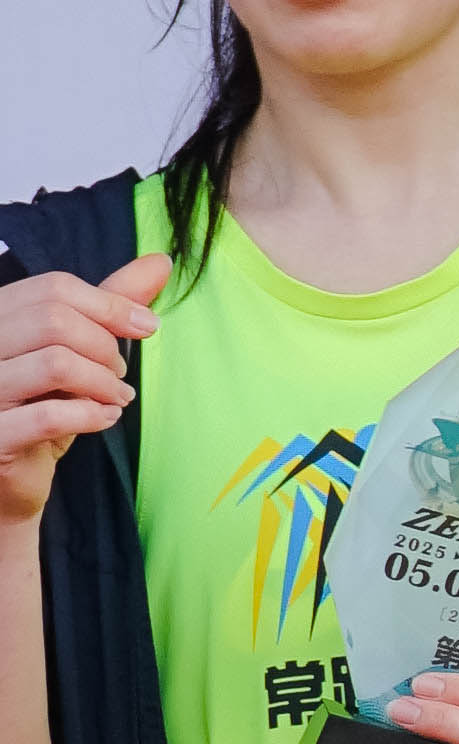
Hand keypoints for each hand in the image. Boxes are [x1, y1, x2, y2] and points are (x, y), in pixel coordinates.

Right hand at [0, 253, 167, 526]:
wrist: (10, 481)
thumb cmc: (39, 410)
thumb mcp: (75, 353)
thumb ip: (107, 308)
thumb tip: (160, 262)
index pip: (53, 288)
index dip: (109, 304)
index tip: (147, 326)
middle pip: (54, 320)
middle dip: (105, 346)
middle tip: (121, 373)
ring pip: (55, 364)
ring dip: (103, 382)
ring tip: (117, 398)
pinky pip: (47, 416)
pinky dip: (90, 415)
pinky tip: (105, 420)